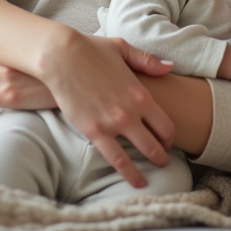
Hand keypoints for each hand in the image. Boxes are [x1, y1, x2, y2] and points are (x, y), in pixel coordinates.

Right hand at [38, 33, 176, 188]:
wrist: (60, 55)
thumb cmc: (90, 49)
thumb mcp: (123, 49)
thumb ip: (148, 61)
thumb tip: (169, 67)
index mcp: (141, 93)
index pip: (166, 124)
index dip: (170, 137)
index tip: (168, 142)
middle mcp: (131, 112)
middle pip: (157, 143)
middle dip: (163, 155)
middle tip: (163, 161)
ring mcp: (112, 123)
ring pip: (139, 154)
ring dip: (148, 168)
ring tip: (149, 178)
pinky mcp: (93, 131)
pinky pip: (115, 158)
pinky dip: (128, 173)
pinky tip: (135, 181)